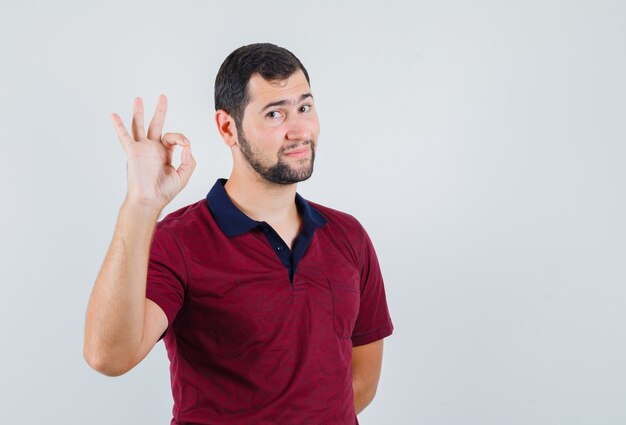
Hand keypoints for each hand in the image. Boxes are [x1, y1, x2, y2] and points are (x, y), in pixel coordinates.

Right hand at [112, 95, 195, 210]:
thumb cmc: (164, 191)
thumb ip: (189, 159)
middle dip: (160, 111)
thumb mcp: (184, 175)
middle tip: (162, 96)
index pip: (173, 137)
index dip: (180, 138)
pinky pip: (124, 137)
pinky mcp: (133, 152)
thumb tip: (187, 144)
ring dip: (139, 113)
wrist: (150, 200)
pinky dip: (119, 126)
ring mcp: (142, 149)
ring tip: (138, 99)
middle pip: (156, 125)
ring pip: (139, 126)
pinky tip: (113, 115)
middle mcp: (152, 149)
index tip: (185, 144)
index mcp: (164, 153)